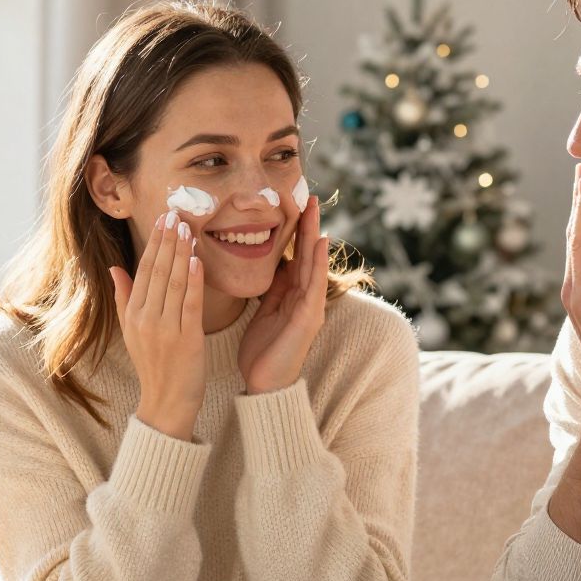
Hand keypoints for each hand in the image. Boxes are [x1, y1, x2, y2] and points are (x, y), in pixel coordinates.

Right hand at [109, 212, 205, 439]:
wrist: (166, 403)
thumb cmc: (153, 366)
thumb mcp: (131, 332)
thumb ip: (124, 298)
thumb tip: (114, 269)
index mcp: (133, 314)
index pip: (144, 270)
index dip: (154, 243)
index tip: (163, 219)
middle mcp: (145, 319)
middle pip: (158, 271)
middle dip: (168, 240)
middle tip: (177, 213)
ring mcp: (165, 329)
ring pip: (174, 283)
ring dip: (181, 253)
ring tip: (188, 228)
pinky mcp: (187, 339)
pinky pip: (190, 304)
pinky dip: (194, 280)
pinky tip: (198, 260)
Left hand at [239, 195, 328, 394]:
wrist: (264, 384)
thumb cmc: (262, 351)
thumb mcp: (262, 310)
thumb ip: (268, 288)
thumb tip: (264, 264)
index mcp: (290, 294)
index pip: (294, 256)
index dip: (294, 231)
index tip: (293, 203)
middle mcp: (305, 297)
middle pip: (306, 254)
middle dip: (308, 225)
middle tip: (310, 196)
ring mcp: (309, 306)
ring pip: (312, 263)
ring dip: (314, 235)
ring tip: (315, 209)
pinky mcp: (308, 318)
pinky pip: (313, 285)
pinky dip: (317, 263)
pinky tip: (319, 243)